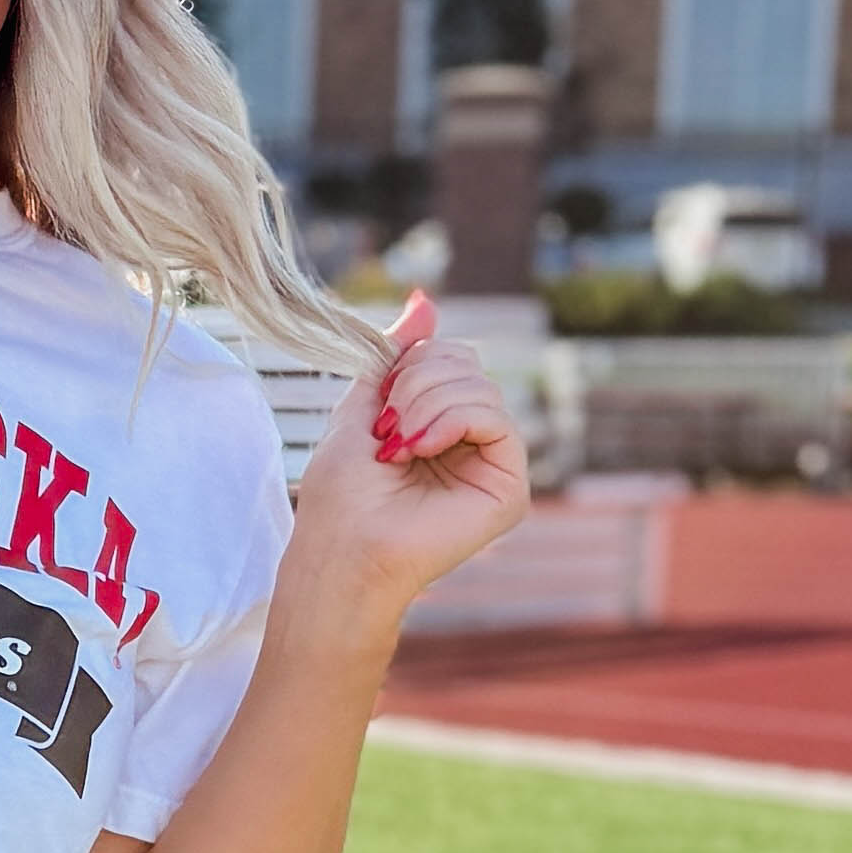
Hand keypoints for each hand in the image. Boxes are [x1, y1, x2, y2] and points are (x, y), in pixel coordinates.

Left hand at [281, 299, 529, 652]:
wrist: (342, 550)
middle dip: (417, 381)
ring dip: (427, 404)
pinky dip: (452, 421)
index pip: (449, 357)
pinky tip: (422, 449)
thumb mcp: (362, 405)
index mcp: (439, 424)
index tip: (379, 407)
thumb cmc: (342, 492)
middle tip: (387, 429)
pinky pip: (496, 417)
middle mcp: (471, 443)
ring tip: (400, 446)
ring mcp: (493, 465)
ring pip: (481, 386)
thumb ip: (395, 355)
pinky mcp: (509, 487)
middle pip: (468, 363)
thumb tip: (424, 302)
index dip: (410, 365)